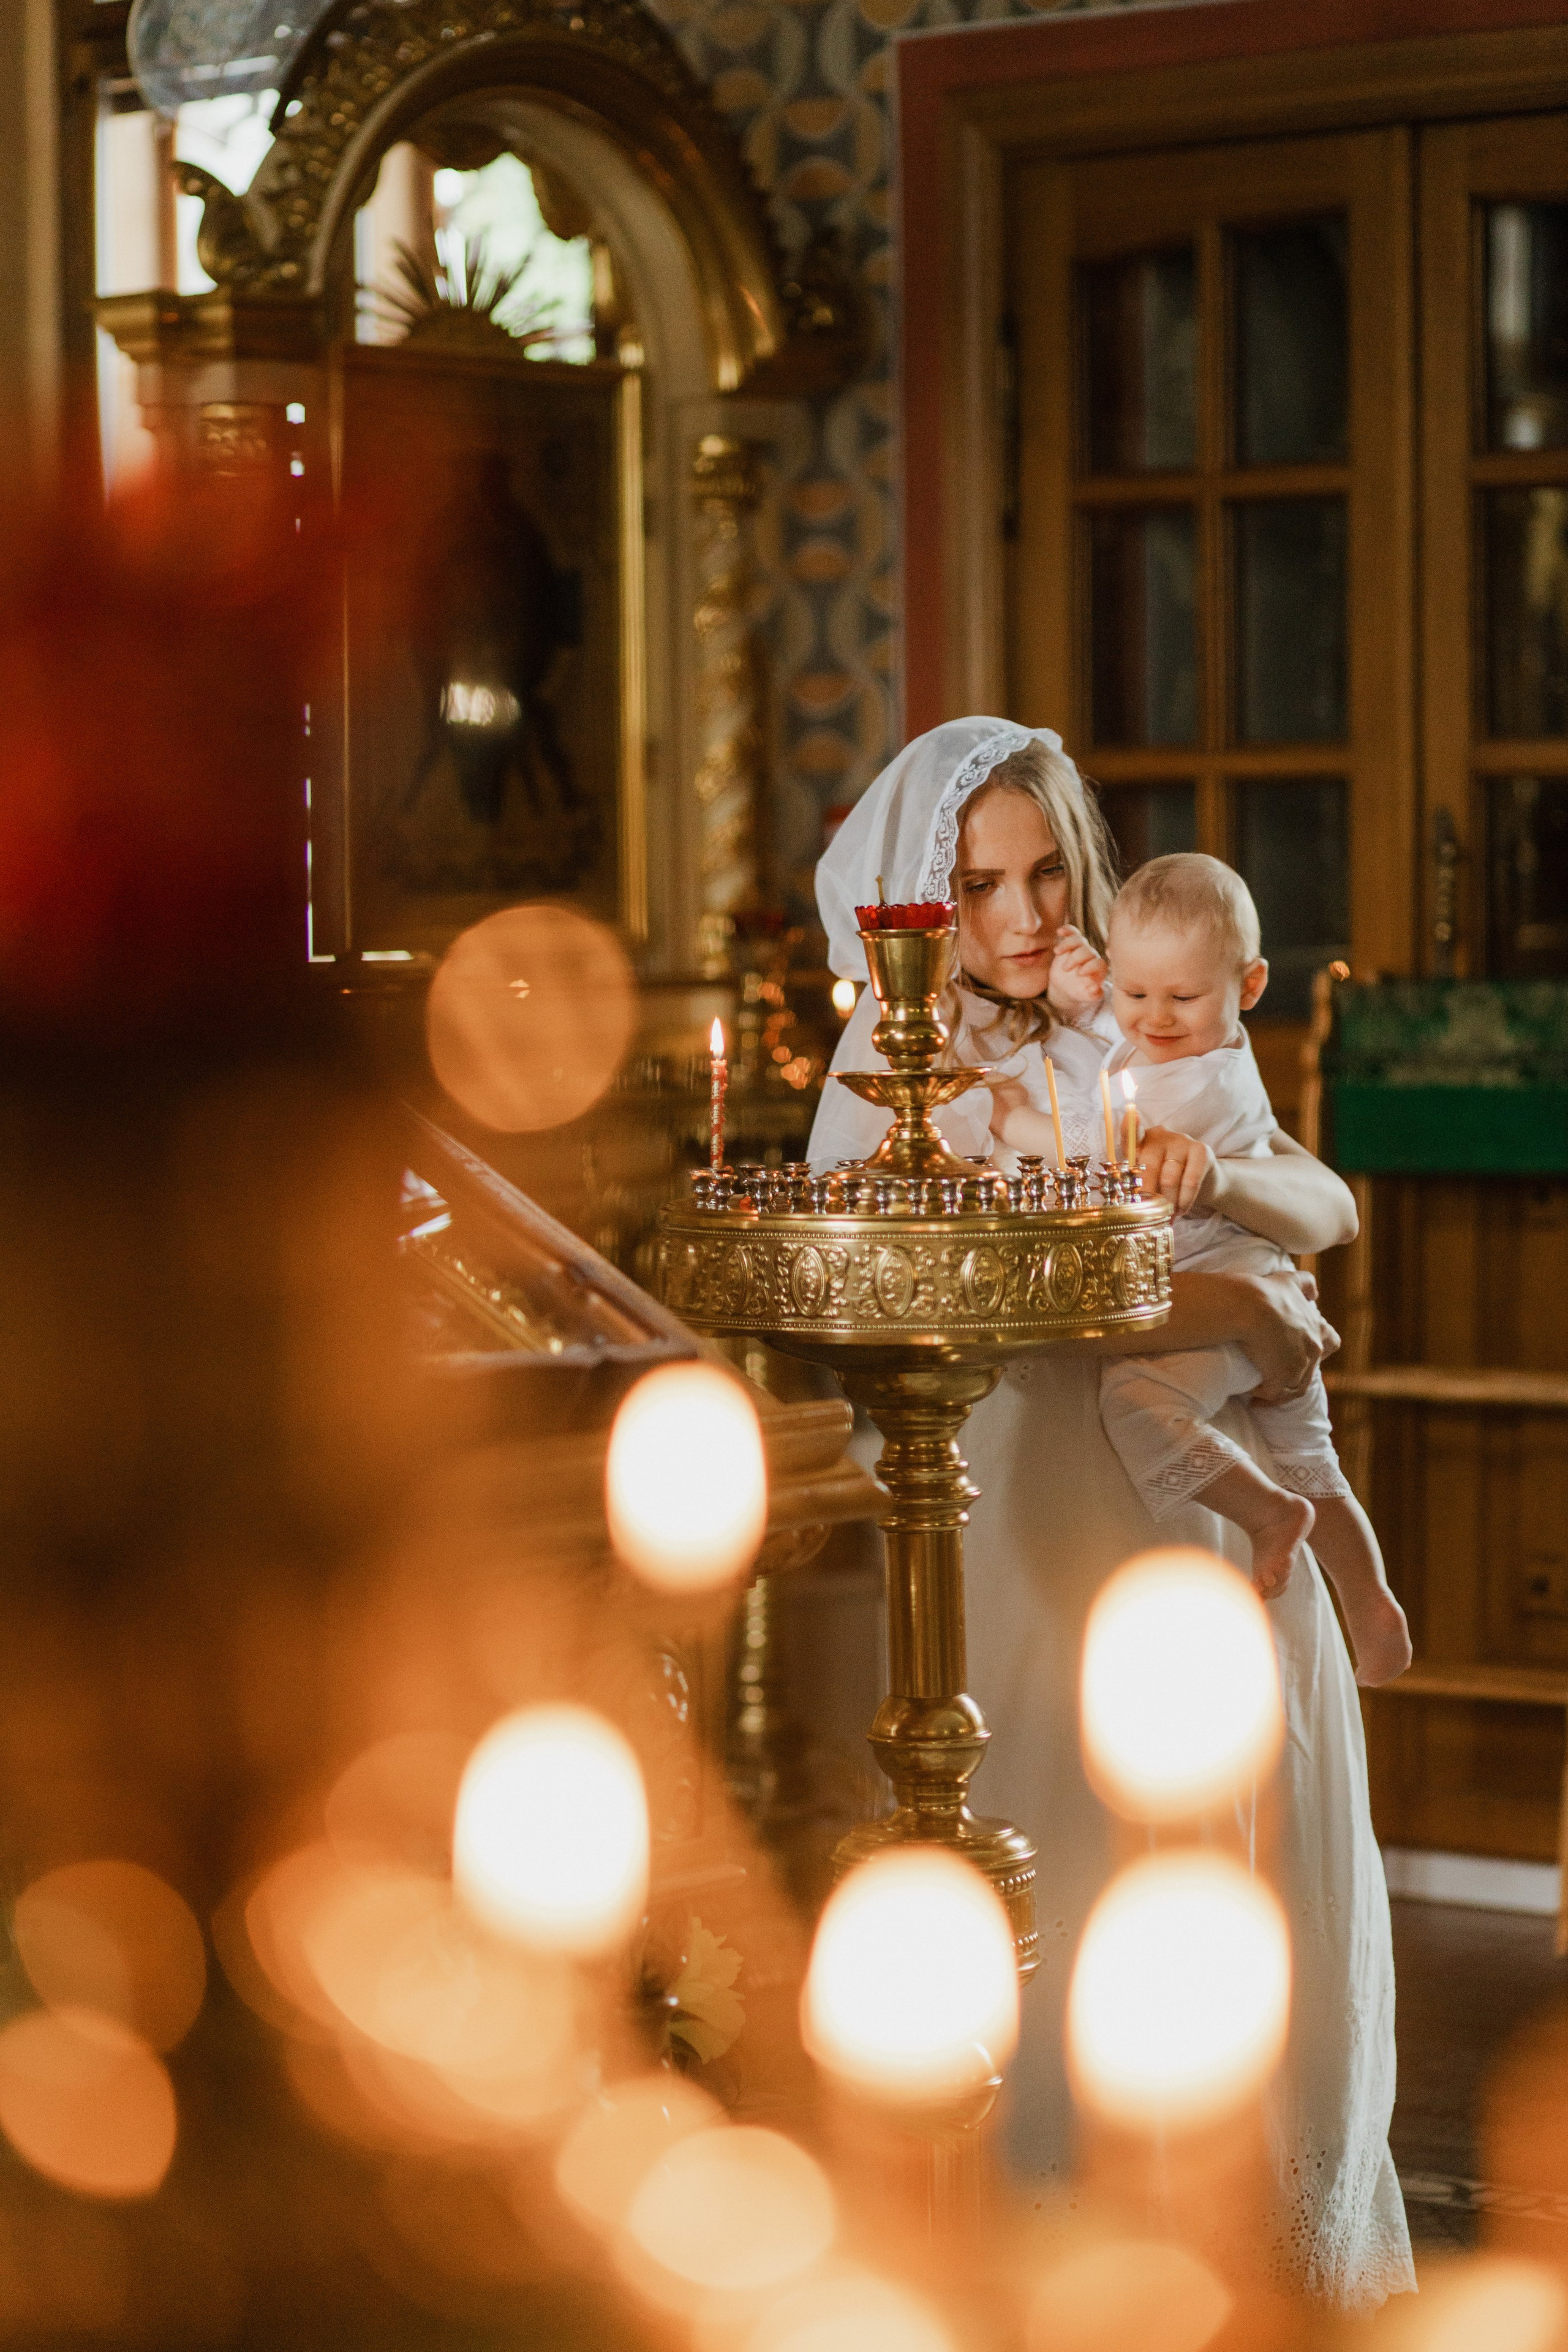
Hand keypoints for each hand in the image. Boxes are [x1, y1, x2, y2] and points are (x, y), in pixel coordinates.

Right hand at [1046, 924, 1106, 1022]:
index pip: (1099, 963)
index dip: (1090, 966)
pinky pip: (1072, 933)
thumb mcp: (1087, 996)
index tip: (1080, 973)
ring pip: (1079, 939)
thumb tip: (1095, 988)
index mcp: (1099, 969)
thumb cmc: (1080, 991)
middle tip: (1066, 969)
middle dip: (1076, 958)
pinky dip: (1067, 930)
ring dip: (1068, 944)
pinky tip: (1059, 931)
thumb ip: (1093, 995)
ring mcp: (1081, 948)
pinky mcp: (1071, 944)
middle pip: (1087, 950)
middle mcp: (1092, 956)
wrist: (1067, 986)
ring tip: (1057, 952)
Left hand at [1138, 1125, 1215, 1214]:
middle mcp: (1160, 1135)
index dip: (1130, 1125)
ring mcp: (1182, 1140)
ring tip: (1168, 1215)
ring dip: (1168, 1203)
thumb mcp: (1151, 1179)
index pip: (1132, 1133)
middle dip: (1148, 1194)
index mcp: (1142, 1142)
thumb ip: (1139, 1183)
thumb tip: (1131, 1205)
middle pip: (1149, 1165)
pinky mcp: (1201, 1150)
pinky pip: (1190, 1181)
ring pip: (1169, 1178)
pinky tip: (1182, 1210)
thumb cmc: (1169, 1180)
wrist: (1205, 1181)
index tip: (1131, 1114)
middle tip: (1149, 1212)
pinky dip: (1185, 1200)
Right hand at [1244, 1271, 1340, 1403]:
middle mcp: (1312, 1349)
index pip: (1332, 1342)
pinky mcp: (1281, 1378)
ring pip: (1294, 1388)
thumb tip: (1315, 1294)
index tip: (1301, 1350)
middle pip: (1310, 1371)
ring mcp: (1298, 1366)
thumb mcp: (1290, 1280)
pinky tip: (1251, 1395)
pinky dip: (1264, 1397)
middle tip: (1273, 1374)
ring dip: (1278, 1391)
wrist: (1251, 1307)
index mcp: (1316, 1328)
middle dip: (1293, 1374)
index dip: (1320, 1348)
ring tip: (1259, 1393)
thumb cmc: (1267, 1292)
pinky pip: (1274, 1395)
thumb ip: (1306, 1284)